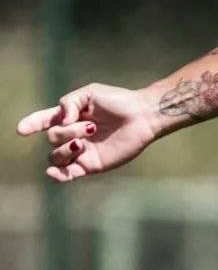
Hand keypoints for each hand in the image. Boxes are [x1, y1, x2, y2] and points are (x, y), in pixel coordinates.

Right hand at [16, 83, 159, 183]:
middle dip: (67, 132)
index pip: (43, 121)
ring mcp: (81, 151)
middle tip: (90, 127)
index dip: (31, 124)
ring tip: (83, 143)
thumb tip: (60, 121)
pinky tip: (56, 172)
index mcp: (69, 117)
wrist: (143, 116)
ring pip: (56, 156)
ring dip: (65, 149)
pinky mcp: (91, 165)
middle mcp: (72, 135)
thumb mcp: (90, 94)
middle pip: (53, 138)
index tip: (22, 130)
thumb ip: (69, 102)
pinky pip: (68, 174)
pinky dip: (58, 175)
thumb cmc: (119, 101)